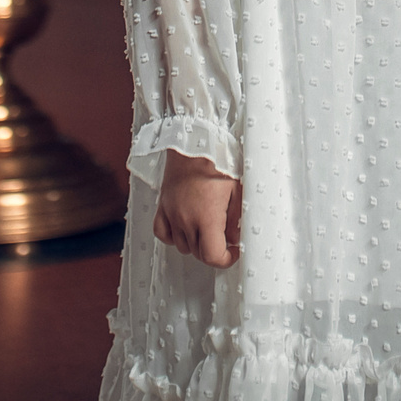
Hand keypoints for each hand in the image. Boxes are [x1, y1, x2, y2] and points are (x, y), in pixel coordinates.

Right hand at [153, 150, 240, 266]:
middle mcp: (186, 218)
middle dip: (213, 250)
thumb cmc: (219, 160)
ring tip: (208, 229)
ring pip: (182, 245)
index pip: (213, 256)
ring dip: (196, 243)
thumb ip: (237, 219)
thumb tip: (236, 239)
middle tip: (225, 238)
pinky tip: (184, 228)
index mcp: (207, 217)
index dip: (226, 259)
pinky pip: (162, 232)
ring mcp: (172, 213)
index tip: (233, 252)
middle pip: (198, 253)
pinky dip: (173, 236)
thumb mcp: (237, 190)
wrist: (197, 140)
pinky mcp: (163, 204)